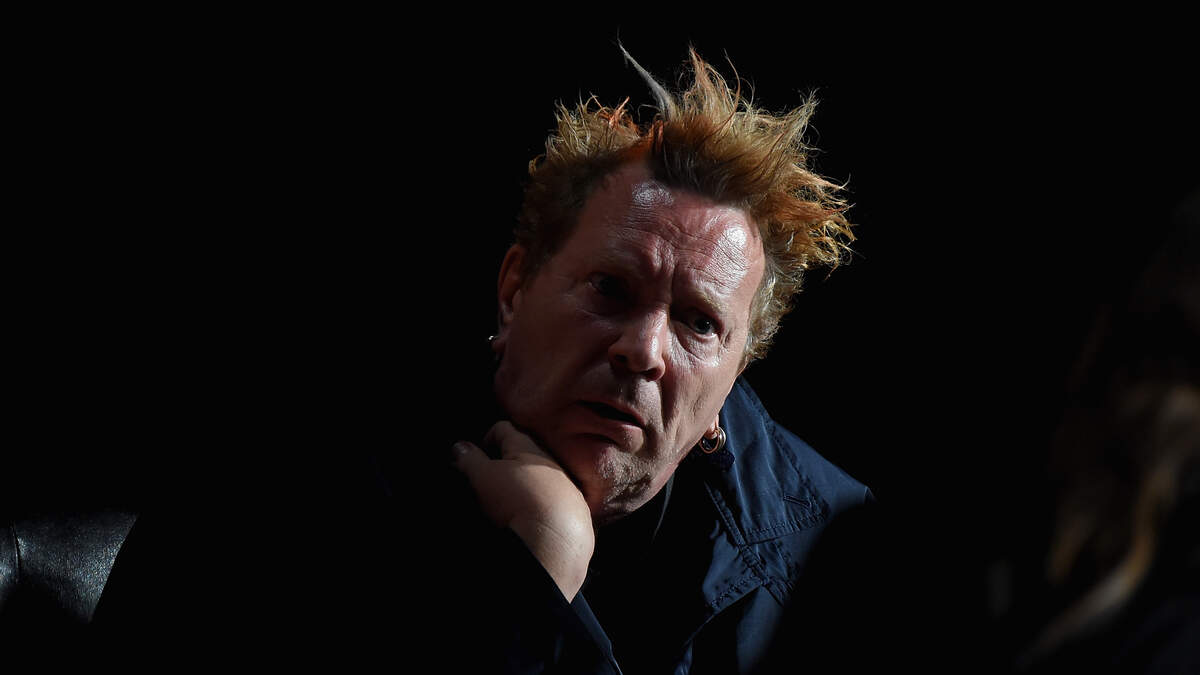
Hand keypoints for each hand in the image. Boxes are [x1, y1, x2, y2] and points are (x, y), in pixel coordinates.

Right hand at [452, 421, 594, 600]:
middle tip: (487, 486)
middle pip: (525, 455)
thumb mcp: (483, 477)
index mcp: (528, 447)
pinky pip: (556, 504)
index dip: (485, 439)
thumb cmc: (517, 500)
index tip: (475, 461)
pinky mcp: (577, 513)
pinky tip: (531, 524)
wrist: (556, 540)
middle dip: (505, 466)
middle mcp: (552, 463)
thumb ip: (469, 459)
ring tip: (508, 509)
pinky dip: (542, 510)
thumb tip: (459, 446)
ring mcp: (568, 488)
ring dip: (526, 488)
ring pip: (542, 480)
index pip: (503, 429)